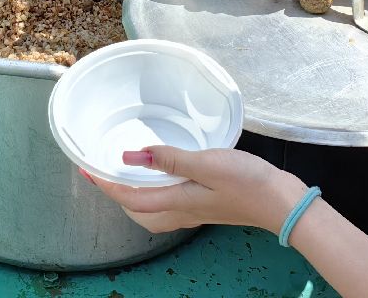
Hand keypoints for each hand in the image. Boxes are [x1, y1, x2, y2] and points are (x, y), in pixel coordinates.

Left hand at [84, 146, 303, 234]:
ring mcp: (194, 212)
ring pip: (152, 212)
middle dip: (116, 194)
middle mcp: (181, 212)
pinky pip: (168, 206)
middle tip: (102, 172)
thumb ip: (170, 158)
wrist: (281, 202)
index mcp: (176, 201)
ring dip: (134, 197)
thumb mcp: (206, 162)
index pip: (130, 197)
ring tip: (125, 176)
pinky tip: (161, 180)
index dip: (105, 184)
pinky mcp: (206, 208)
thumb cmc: (246, 180)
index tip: (86, 169)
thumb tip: (130, 155)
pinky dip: (154, 195)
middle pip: (137, 211)